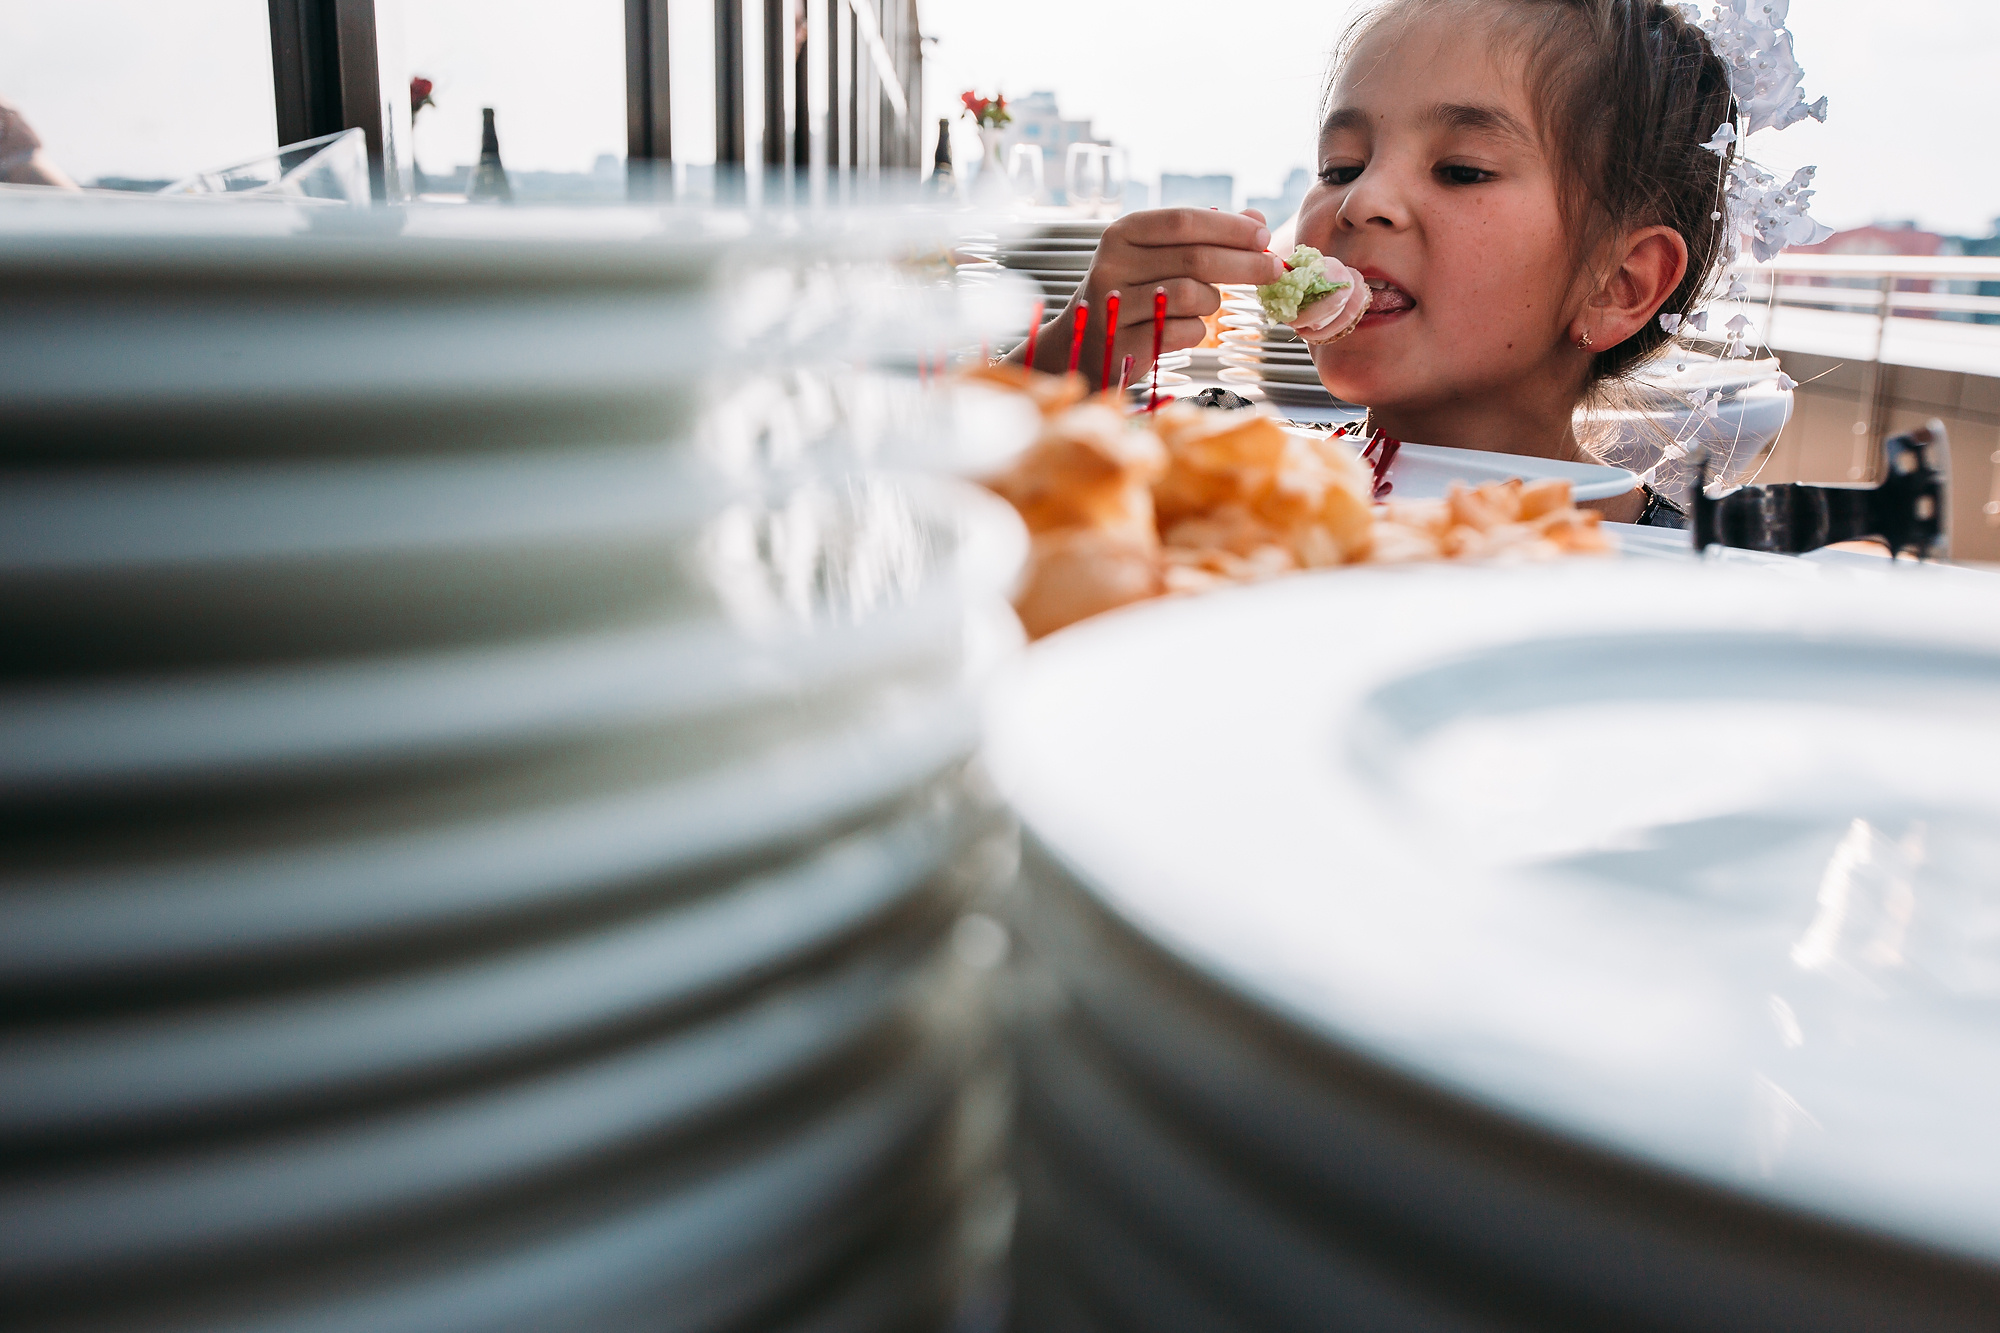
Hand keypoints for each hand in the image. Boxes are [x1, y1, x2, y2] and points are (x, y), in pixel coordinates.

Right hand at [1019, 208, 1285, 386]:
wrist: (1085, 344)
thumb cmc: (1130, 293)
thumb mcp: (1158, 255)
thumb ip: (1205, 235)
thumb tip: (1257, 220)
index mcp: (1124, 233)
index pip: (1184, 221)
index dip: (1229, 228)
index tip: (1263, 236)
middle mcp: (1113, 264)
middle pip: (1195, 259)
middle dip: (1244, 264)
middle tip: (1273, 269)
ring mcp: (1115, 305)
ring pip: (1191, 296)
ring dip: (1213, 300)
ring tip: (1208, 302)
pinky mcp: (1124, 342)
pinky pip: (1183, 332)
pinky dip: (1198, 330)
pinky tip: (1188, 327)